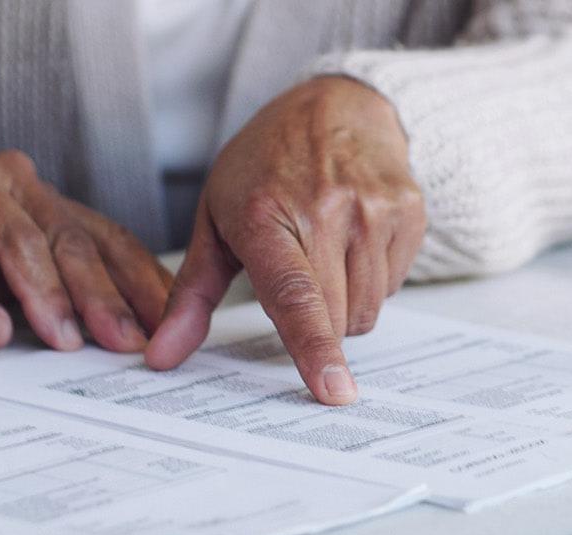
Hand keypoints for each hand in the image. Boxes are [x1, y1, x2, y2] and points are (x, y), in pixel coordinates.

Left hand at [0, 151, 171, 351]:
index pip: (18, 239)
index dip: (46, 290)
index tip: (63, 338)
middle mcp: (11, 177)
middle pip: (69, 237)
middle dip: (101, 295)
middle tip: (126, 340)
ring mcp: (41, 194)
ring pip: (101, 237)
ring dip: (134, 286)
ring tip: (159, 329)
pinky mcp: (63, 216)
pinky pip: (109, 243)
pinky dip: (136, 277)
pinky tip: (161, 308)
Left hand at [146, 76, 425, 404]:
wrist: (336, 106)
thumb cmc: (266, 167)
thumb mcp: (215, 220)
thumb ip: (190, 296)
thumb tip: (161, 357)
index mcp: (268, 218)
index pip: (297, 297)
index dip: (315, 349)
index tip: (333, 391)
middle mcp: (327, 212)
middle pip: (337, 318)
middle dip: (317, 324)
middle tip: (299, 279)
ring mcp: (374, 210)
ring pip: (368, 309)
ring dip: (347, 305)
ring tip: (327, 256)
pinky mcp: (409, 211)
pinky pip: (395, 285)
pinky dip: (374, 280)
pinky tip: (356, 241)